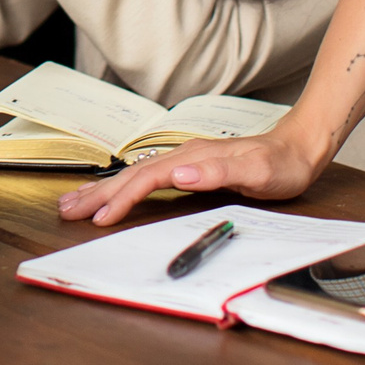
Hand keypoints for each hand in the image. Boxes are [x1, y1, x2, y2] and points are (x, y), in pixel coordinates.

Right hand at [58, 127, 323, 226]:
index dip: (122, 199)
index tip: (100, 218)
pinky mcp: (189, 168)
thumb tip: (179, 174)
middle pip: (130, 175)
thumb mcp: (257, 172)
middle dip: (96, 193)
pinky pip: (146, 178)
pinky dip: (124, 187)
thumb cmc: (281, 163)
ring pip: (134, 175)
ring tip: (75, 200)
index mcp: (193, 159)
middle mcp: (183, 156)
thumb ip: (219, 172)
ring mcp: (184, 161)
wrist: (298, 146)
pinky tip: (114, 192)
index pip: (147, 180)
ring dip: (103, 189)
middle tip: (65, 209)